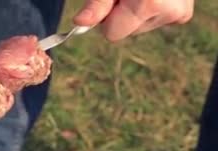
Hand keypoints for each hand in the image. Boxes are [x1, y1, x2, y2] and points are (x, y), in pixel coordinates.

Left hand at [74, 0, 193, 41]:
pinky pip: (156, 20)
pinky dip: (151, 7)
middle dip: (123, 12)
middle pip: (127, 31)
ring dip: (137, 8)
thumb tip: (79, 23)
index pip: (113, 33)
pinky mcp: (184, 13)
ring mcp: (180, 13)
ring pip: (141, 26)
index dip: (106, 16)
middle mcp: (170, 11)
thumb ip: (98, 3)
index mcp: (150, 3)